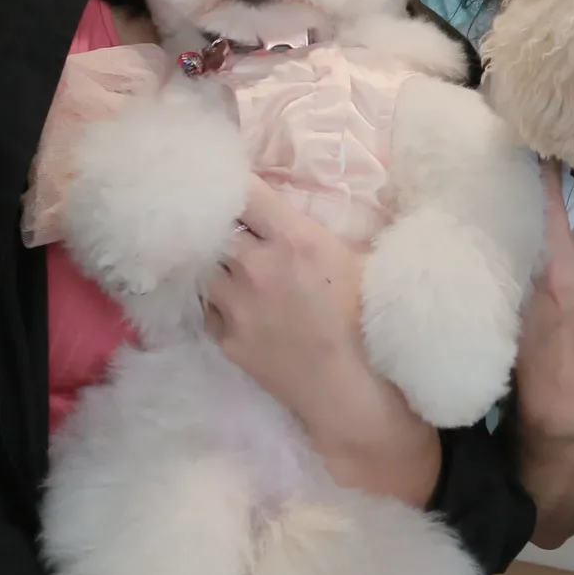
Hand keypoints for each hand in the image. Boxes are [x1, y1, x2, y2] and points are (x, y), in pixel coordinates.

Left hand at [206, 183, 370, 408]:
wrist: (350, 389)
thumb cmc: (366, 321)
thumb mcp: (360, 262)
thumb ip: (324, 233)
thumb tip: (306, 207)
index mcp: (294, 240)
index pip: (244, 191)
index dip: (235, 185)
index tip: (236, 187)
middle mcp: (256, 267)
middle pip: (215, 228)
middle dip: (223, 227)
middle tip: (233, 230)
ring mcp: (235, 305)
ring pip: (206, 268)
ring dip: (218, 266)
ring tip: (236, 273)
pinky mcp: (225, 339)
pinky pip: (207, 308)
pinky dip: (218, 304)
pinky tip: (239, 308)